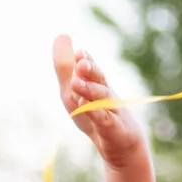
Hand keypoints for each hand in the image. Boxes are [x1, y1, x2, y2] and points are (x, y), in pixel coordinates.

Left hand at [52, 37, 149, 178]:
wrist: (120, 146)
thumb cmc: (96, 115)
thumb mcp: (74, 91)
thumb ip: (66, 67)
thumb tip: (61, 35)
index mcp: (97, 84)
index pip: (92, 69)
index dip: (86, 60)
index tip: (79, 52)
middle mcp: (106, 94)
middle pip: (99, 80)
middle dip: (90, 71)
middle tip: (81, 62)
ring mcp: (111, 111)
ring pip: (102, 98)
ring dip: (90, 90)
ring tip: (76, 84)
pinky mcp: (113, 129)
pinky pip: (104, 119)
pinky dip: (95, 113)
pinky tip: (84, 106)